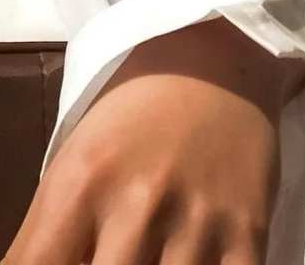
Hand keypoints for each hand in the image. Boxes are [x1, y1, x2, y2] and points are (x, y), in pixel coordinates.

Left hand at [2, 18, 304, 264]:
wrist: (218, 60)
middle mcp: (135, 203)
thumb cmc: (134, 111)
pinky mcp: (248, 238)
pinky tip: (187, 263)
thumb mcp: (77, 156)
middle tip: (100, 257)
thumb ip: (56, 226)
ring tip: (144, 255)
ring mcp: (195, 224)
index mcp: (81, 179)